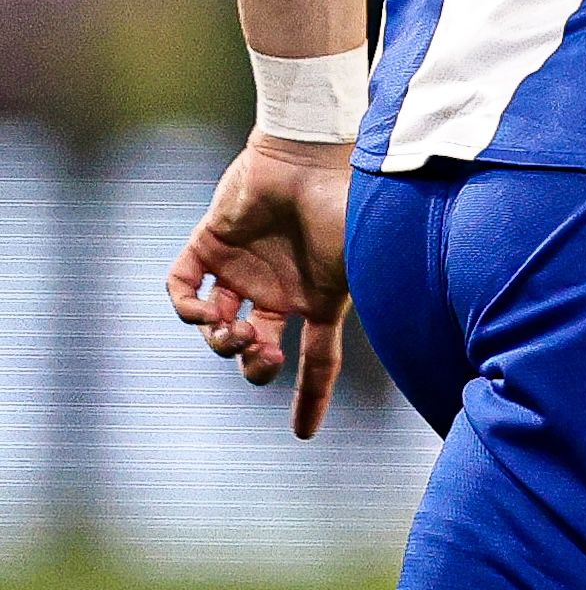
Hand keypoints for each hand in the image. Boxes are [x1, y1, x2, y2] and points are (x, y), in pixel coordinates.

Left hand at [166, 135, 356, 438]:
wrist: (312, 155)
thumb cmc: (347, 207)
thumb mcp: (369, 267)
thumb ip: (380, 303)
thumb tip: (399, 343)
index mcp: (319, 301)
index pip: (317, 362)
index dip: (312, 399)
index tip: (303, 434)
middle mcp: (280, 291)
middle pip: (258, 352)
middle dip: (254, 368)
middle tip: (258, 354)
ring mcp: (243, 269)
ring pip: (215, 326)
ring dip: (219, 341)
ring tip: (231, 329)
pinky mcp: (211, 243)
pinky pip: (181, 287)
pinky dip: (184, 306)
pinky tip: (199, 309)